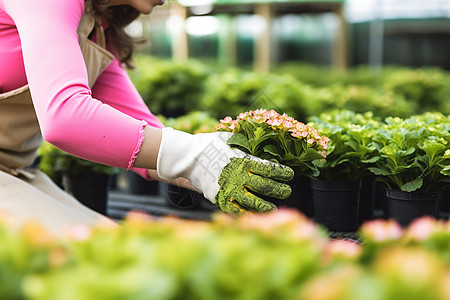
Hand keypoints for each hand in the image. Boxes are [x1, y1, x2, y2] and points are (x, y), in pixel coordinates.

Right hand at [157, 128, 293, 214]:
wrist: (187, 157)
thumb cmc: (209, 145)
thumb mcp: (228, 138)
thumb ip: (244, 140)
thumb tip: (261, 135)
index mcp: (244, 160)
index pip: (270, 169)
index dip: (283, 173)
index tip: (290, 175)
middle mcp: (240, 176)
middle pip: (267, 187)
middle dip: (280, 190)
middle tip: (287, 191)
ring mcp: (230, 190)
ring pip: (255, 203)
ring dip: (267, 207)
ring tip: (273, 208)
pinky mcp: (220, 199)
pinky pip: (237, 211)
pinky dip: (247, 214)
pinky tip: (253, 214)